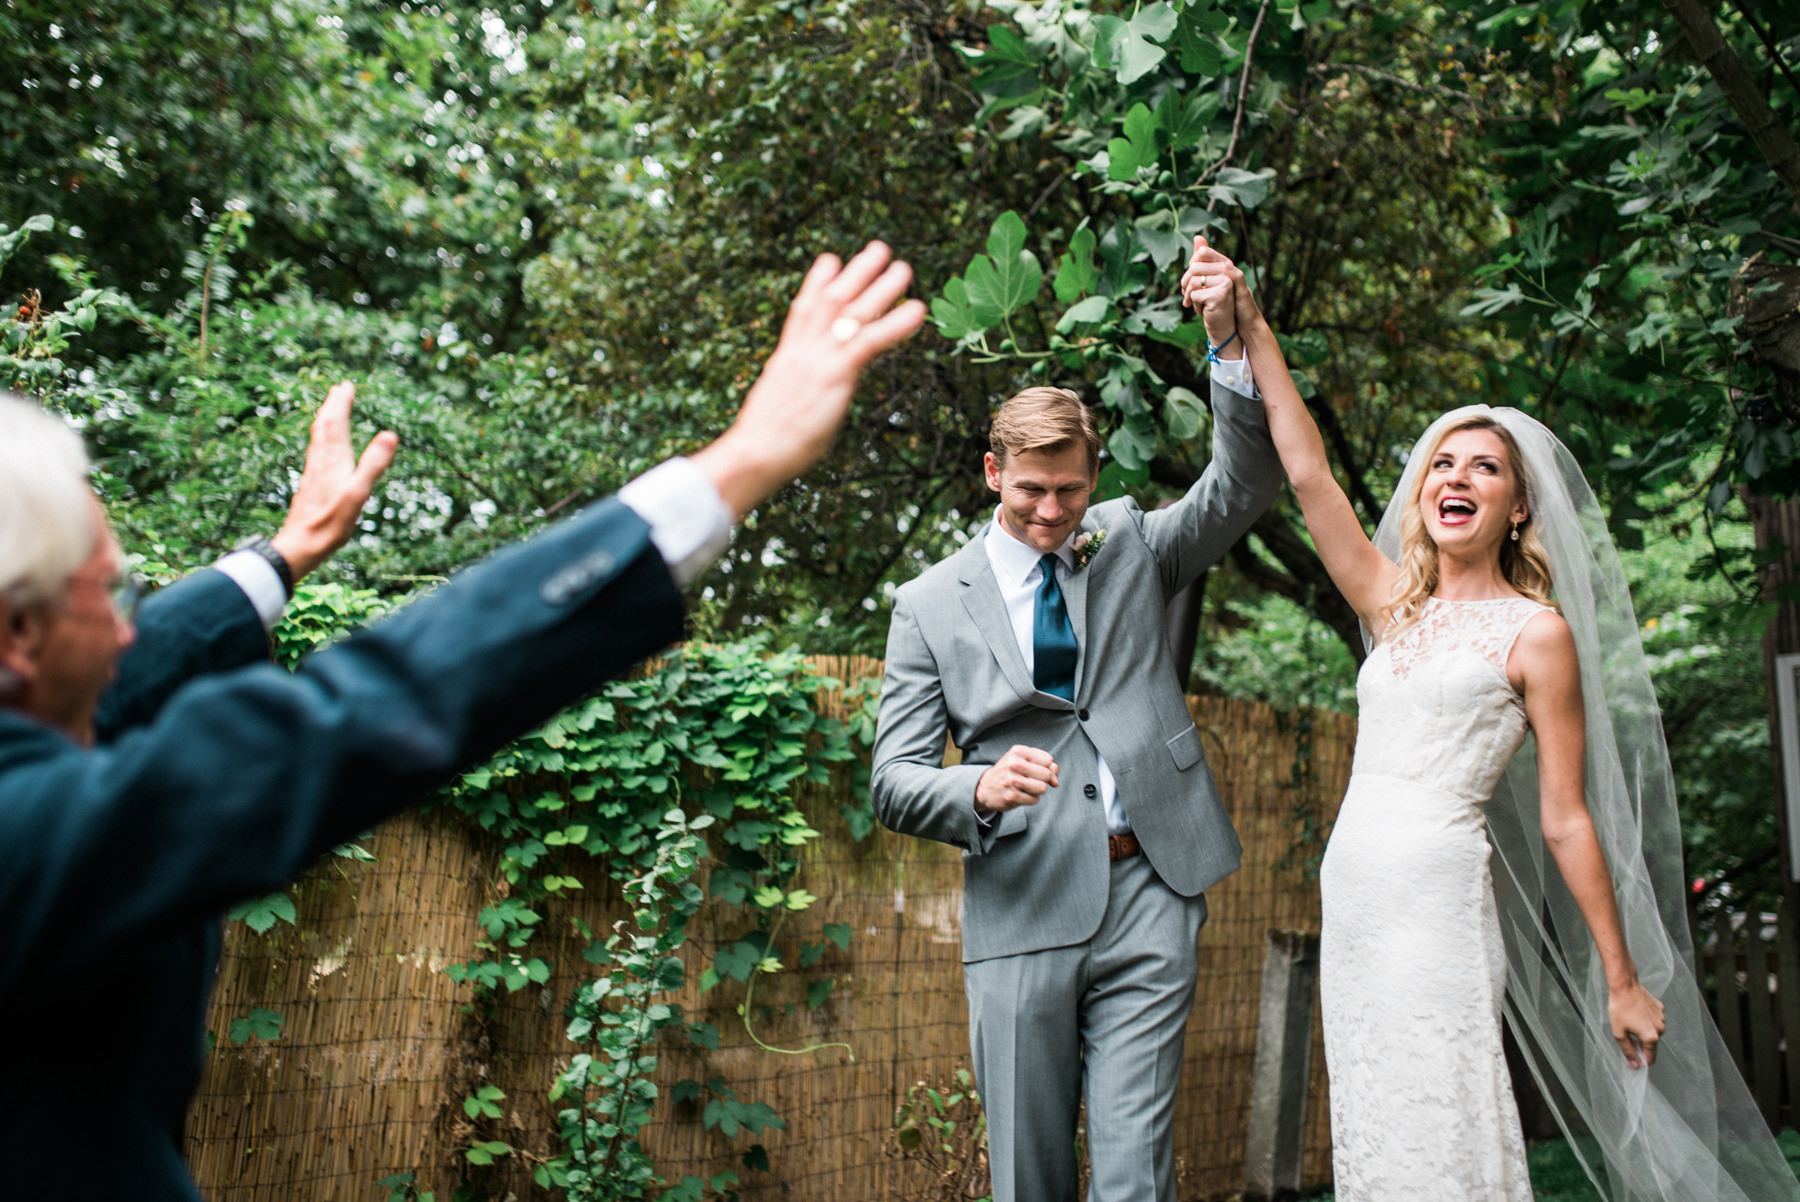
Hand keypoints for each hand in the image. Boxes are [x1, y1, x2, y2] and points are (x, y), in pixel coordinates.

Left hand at [270, 382, 398, 581]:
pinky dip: (321, 439)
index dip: (341, 403)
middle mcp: (320, 461)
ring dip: (325, 420)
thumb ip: (374, 463)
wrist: (300, 545)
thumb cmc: (330, 523)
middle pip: (324, 426)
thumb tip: (390, 434)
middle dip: (332, 406)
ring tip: (330, 410)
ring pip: (317, 438)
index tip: (346, 385)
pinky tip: (322, 448)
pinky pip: (316, 452)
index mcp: (333, 460)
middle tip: (338, 388)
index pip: (336, 423)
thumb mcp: (358, 493)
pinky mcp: (311, 484)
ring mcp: (313, 472)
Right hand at [690, 242, 925, 515]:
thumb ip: (796, 391)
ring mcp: (818, 358)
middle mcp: (802, 349)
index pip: (802, 311)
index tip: (830, 259)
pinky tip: (917, 311)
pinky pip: (869, 342)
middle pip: (831, 300)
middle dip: (856, 272)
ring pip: (852, 312)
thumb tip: (802, 398)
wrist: (755, 451)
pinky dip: (895, 324)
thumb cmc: (763, 443)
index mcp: (787, 357)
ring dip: (880, 287)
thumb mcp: (780, 406)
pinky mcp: (834, 374)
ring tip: (904, 268)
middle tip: (879, 249)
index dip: (816, 283)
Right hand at [974, 745, 1059, 814]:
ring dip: (1037, 790)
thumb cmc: (1009, 772)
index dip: (1047, 767)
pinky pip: (1035, 800)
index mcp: (1018, 751)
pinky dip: (1031, 799)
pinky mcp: (1012, 797)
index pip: (1048, 760)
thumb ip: (1045, 766)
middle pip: (1047, 774)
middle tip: (1030, 780)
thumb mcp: (1023, 761)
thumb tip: (1056, 781)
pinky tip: (1021, 795)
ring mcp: (1012, 781)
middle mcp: (1014, 764)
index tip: (1037, 770)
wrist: (983, 787)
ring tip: (1026, 787)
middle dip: (1043, 780)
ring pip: (1042, 788)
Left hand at [1179, 236, 1262, 352]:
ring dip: (1189, 298)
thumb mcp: (1211, 281)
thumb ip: (1204, 261)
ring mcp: (1226, 281)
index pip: (1201, 253)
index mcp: (1224, 264)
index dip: (1190, 268)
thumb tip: (1198, 237)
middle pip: (1193, 268)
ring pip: (1193, 282)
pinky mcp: (1221, 295)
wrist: (1233, 327)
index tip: (1189, 283)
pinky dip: (1195, 307)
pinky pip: (1195, 295)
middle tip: (1186, 298)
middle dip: (1185, 285)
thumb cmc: (1220, 303)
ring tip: (1196, 306)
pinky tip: (1203, 313)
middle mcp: (1227, 269)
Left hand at [1609, 979, 1665, 1068]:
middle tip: (1626, 1035)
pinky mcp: (1661, 1009)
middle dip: (1640, 1045)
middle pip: (1651, 1045)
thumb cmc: (1619, 1009)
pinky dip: (1646, 1020)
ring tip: (1630, 1020)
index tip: (1633, 1061)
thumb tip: (1635, 1065)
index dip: (1641, 1061)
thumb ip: (1628, 1051)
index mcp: (1652, 1037)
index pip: (1650, 1059)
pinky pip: (1653, 1020)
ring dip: (1643, 1031)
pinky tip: (1636, 1011)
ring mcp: (1662, 1018)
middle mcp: (1660, 1029)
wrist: (1625, 986)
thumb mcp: (1619, 1034)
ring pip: (1652, 1032)